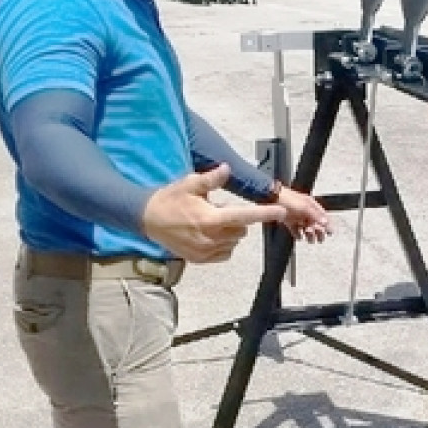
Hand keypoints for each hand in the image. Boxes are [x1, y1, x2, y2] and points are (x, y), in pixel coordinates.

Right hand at [142, 163, 286, 262]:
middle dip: (238, 220)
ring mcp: (205, 251)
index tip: (281, 212)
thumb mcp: (189, 184)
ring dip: (231, 232)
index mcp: (210, 218)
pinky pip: (224, 253)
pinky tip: (210, 234)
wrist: (147, 219)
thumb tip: (227, 169)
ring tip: (210, 221)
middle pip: (242, 230)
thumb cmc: (170, 200)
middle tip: (219, 209)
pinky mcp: (199, 259)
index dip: (265, 213)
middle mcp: (210, 238)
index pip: (244, 216)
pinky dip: (224, 244)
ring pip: (234, 242)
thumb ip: (211, 179)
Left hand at [276, 186, 331, 242]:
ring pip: (306, 228)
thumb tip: (325, 223)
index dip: (328, 224)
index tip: (331, 232)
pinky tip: (299, 236)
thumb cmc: (289, 199)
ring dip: (309, 234)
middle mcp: (305, 211)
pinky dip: (298, 234)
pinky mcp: (289, 221)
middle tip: (320, 238)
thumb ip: (315, 215)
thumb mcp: (305, 207)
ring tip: (309, 237)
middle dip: (319, 231)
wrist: (272, 198)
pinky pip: (295, 230)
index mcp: (311, 205)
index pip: (323, 216)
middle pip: (315, 223)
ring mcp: (297, 216)